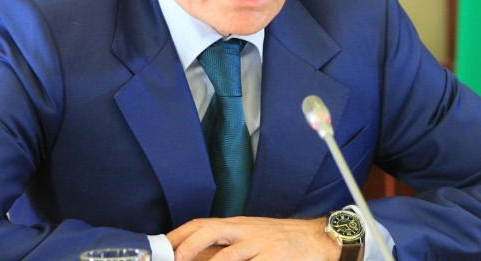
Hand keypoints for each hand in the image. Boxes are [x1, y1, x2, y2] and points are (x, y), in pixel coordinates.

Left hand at [168, 216, 340, 260]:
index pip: (201, 224)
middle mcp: (246, 230)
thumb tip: (194, 256)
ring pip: (227, 257)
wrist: (319, 238)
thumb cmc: (282, 241)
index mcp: (238, 226)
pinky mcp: (275, 257)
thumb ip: (227, 246)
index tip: (161, 250)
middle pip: (209, 230)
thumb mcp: (252, 237)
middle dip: (187, 247)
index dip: (178, 236)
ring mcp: (260, 243)